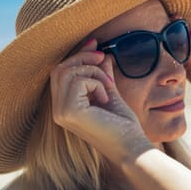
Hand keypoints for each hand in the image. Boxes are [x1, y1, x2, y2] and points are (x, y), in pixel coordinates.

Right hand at [50, 39, 152, 165]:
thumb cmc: (123, 126)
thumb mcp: (111, 93)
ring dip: (93, 71)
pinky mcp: (69, 112)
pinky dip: (96, 82)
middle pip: (60, 68)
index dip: (77, 54)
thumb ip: (103, 75)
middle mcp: (58, 110)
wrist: (132, 147)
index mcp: (65, 106)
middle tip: (103, 57)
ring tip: (108, 85)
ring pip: (67, 71)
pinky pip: (79, 81)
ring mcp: (61, 112)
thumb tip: (102, 54)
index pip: (61, 72)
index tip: (96, 43)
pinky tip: (106, 98)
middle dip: (83, 57)